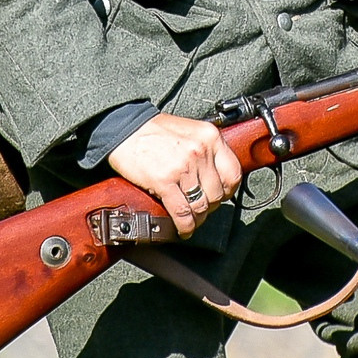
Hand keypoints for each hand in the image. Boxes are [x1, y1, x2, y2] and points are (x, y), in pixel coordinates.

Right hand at [107, 114, 244, 236]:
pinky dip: (184, 226)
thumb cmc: (154, 130)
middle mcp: (200, 151)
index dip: (228, 191)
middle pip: (217, 193)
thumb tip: (215, 176)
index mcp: (210, 137)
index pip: (233, 173)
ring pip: (201, 205)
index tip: (221, 196)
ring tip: (192, 220)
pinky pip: (182, 212)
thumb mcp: (190, 131)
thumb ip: (206, 149)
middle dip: (210, 206)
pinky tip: (183, 229)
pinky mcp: (164, 181)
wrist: (124, 128)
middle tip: (202, 209)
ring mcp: (183, 167)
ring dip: (197, 218)